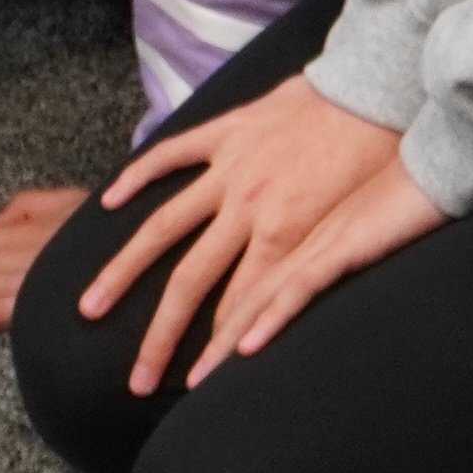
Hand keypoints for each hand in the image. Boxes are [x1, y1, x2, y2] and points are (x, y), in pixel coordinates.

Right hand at [74, 75, 407, 396]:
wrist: (382, 86)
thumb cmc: (383, 155)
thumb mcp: (356, 223)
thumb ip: (317, 262)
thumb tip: (298, 305)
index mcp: (285, 234)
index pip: (238, 308)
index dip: (215, 352)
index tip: (190, 387)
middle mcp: (249, 208)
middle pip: (189, 284)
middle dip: (159, 338)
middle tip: (135, 382)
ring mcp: (231, 168)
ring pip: (163, 226)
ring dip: (122, 271)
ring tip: (89, 306)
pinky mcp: (228, 130)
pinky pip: (173, 154)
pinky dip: (139, 176)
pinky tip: (110, 203)